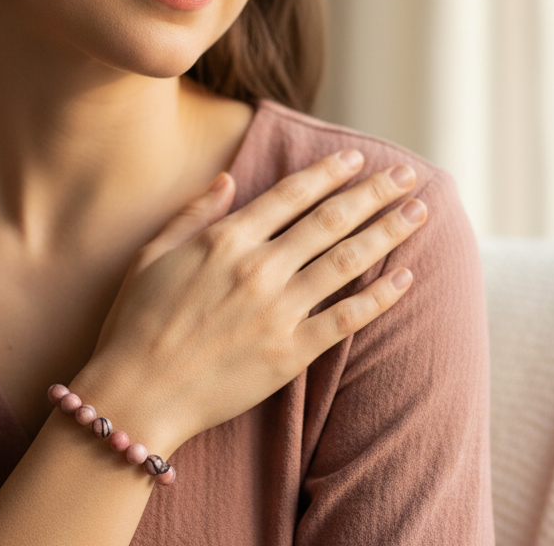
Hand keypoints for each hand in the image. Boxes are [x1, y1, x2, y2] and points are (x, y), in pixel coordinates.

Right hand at [72, 150, 425, 453]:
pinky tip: (405, 277)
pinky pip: (346, 319)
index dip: (330, 174)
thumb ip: (193, 212)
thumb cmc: (136, 322)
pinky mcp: (289, 353)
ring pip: (347, 261)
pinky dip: (380, 297)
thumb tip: (229, 177)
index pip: (292, 195)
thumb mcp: (152, 254)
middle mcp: (258, 268)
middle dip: (373, 194)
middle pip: (330, 220)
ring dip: (387, 232)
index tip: (359, 159)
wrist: (136, 394)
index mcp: (225, 239)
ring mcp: (277, 311)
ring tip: (418, 212)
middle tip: (407, 177)